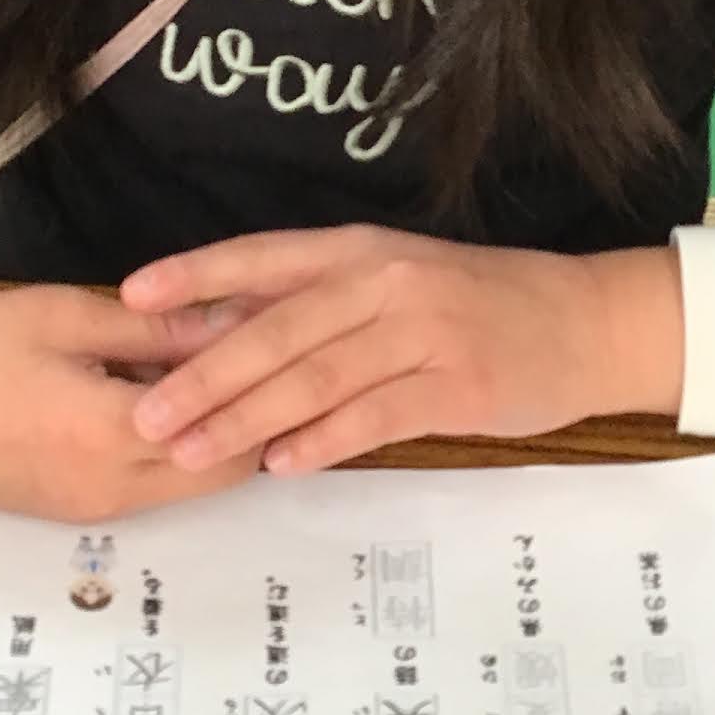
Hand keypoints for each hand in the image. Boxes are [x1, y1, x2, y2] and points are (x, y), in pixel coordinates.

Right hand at [0, 286, 256, 519]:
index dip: (269, 392)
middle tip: (275, 366)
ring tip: (227, 379)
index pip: (233, 432)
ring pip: (187, 488)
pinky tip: (166, 403)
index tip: (296, 349)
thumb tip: (237, 321)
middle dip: (254, 424)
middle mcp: (109, 492)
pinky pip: (145, 492)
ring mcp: (86, 512)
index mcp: (111, 437)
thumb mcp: (65, 316)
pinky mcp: (64, 516)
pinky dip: (171, 456)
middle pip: (222, 473)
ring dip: (213, 442)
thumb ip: (157, 328)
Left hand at [120, 227, 685, 474]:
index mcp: (361, 249)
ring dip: (247, 420)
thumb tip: (213, 331)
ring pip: (316, 378)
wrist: (585, 323)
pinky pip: (374, 416)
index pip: (263, 257)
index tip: (130, 297)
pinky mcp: (457, 386)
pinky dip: (323, 441)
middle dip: (204, 376)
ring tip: (191, 453)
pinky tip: (280, 465)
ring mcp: (424, 333)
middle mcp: (387, 282)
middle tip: (145, 413)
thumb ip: (311, 303)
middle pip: (278, 330)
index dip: (195, 276)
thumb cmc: (476, 305)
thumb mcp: (391, 282)